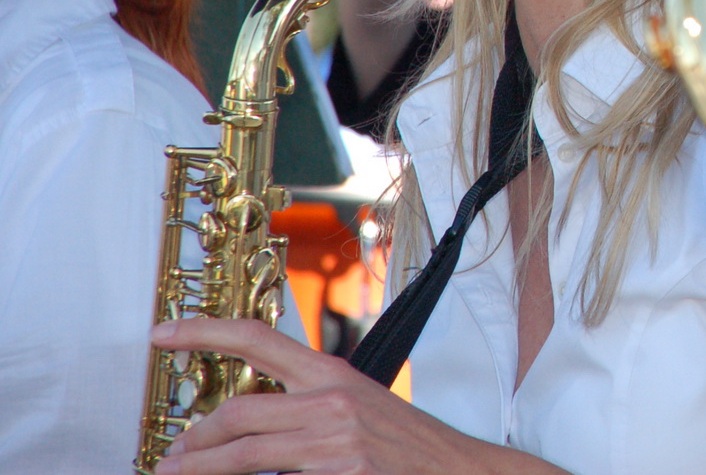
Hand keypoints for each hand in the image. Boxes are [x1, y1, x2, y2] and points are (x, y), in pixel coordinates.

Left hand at [148, 319, 544, 474]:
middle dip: (195, 439)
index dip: (203, 331)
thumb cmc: (405, 446)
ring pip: (244, 452)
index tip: (161, 333)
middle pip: (238, 411)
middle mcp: (331, 399)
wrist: (458, 470)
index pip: (258, 338)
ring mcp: (335, 440)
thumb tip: (253, 425)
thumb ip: (307, 410)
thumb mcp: (357, 410)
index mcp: (332, 373)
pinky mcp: (341, 473)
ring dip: (202, 467)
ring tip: (178, 474)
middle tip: (170, 457)